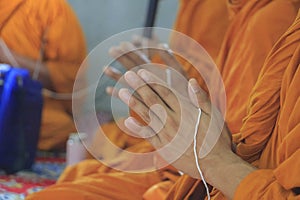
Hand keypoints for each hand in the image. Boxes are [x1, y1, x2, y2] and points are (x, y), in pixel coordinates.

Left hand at [118, 69, 255, 198]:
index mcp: (185, 110)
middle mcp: (172, 120)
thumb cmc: (216, 139)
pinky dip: (136, 128)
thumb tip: (191, 81)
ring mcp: (166, 133)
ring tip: (121, 92)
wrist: (215, 165)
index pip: (165, 91)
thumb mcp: (215, 115)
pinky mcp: (163, 147)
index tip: (141, 71)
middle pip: (152, 99)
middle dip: (139, 86)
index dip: (152, 80)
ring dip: (133, 102)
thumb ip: (201, 98)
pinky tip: (126, 121)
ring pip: (146, 114)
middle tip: (127, 75)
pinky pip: (147, 135)